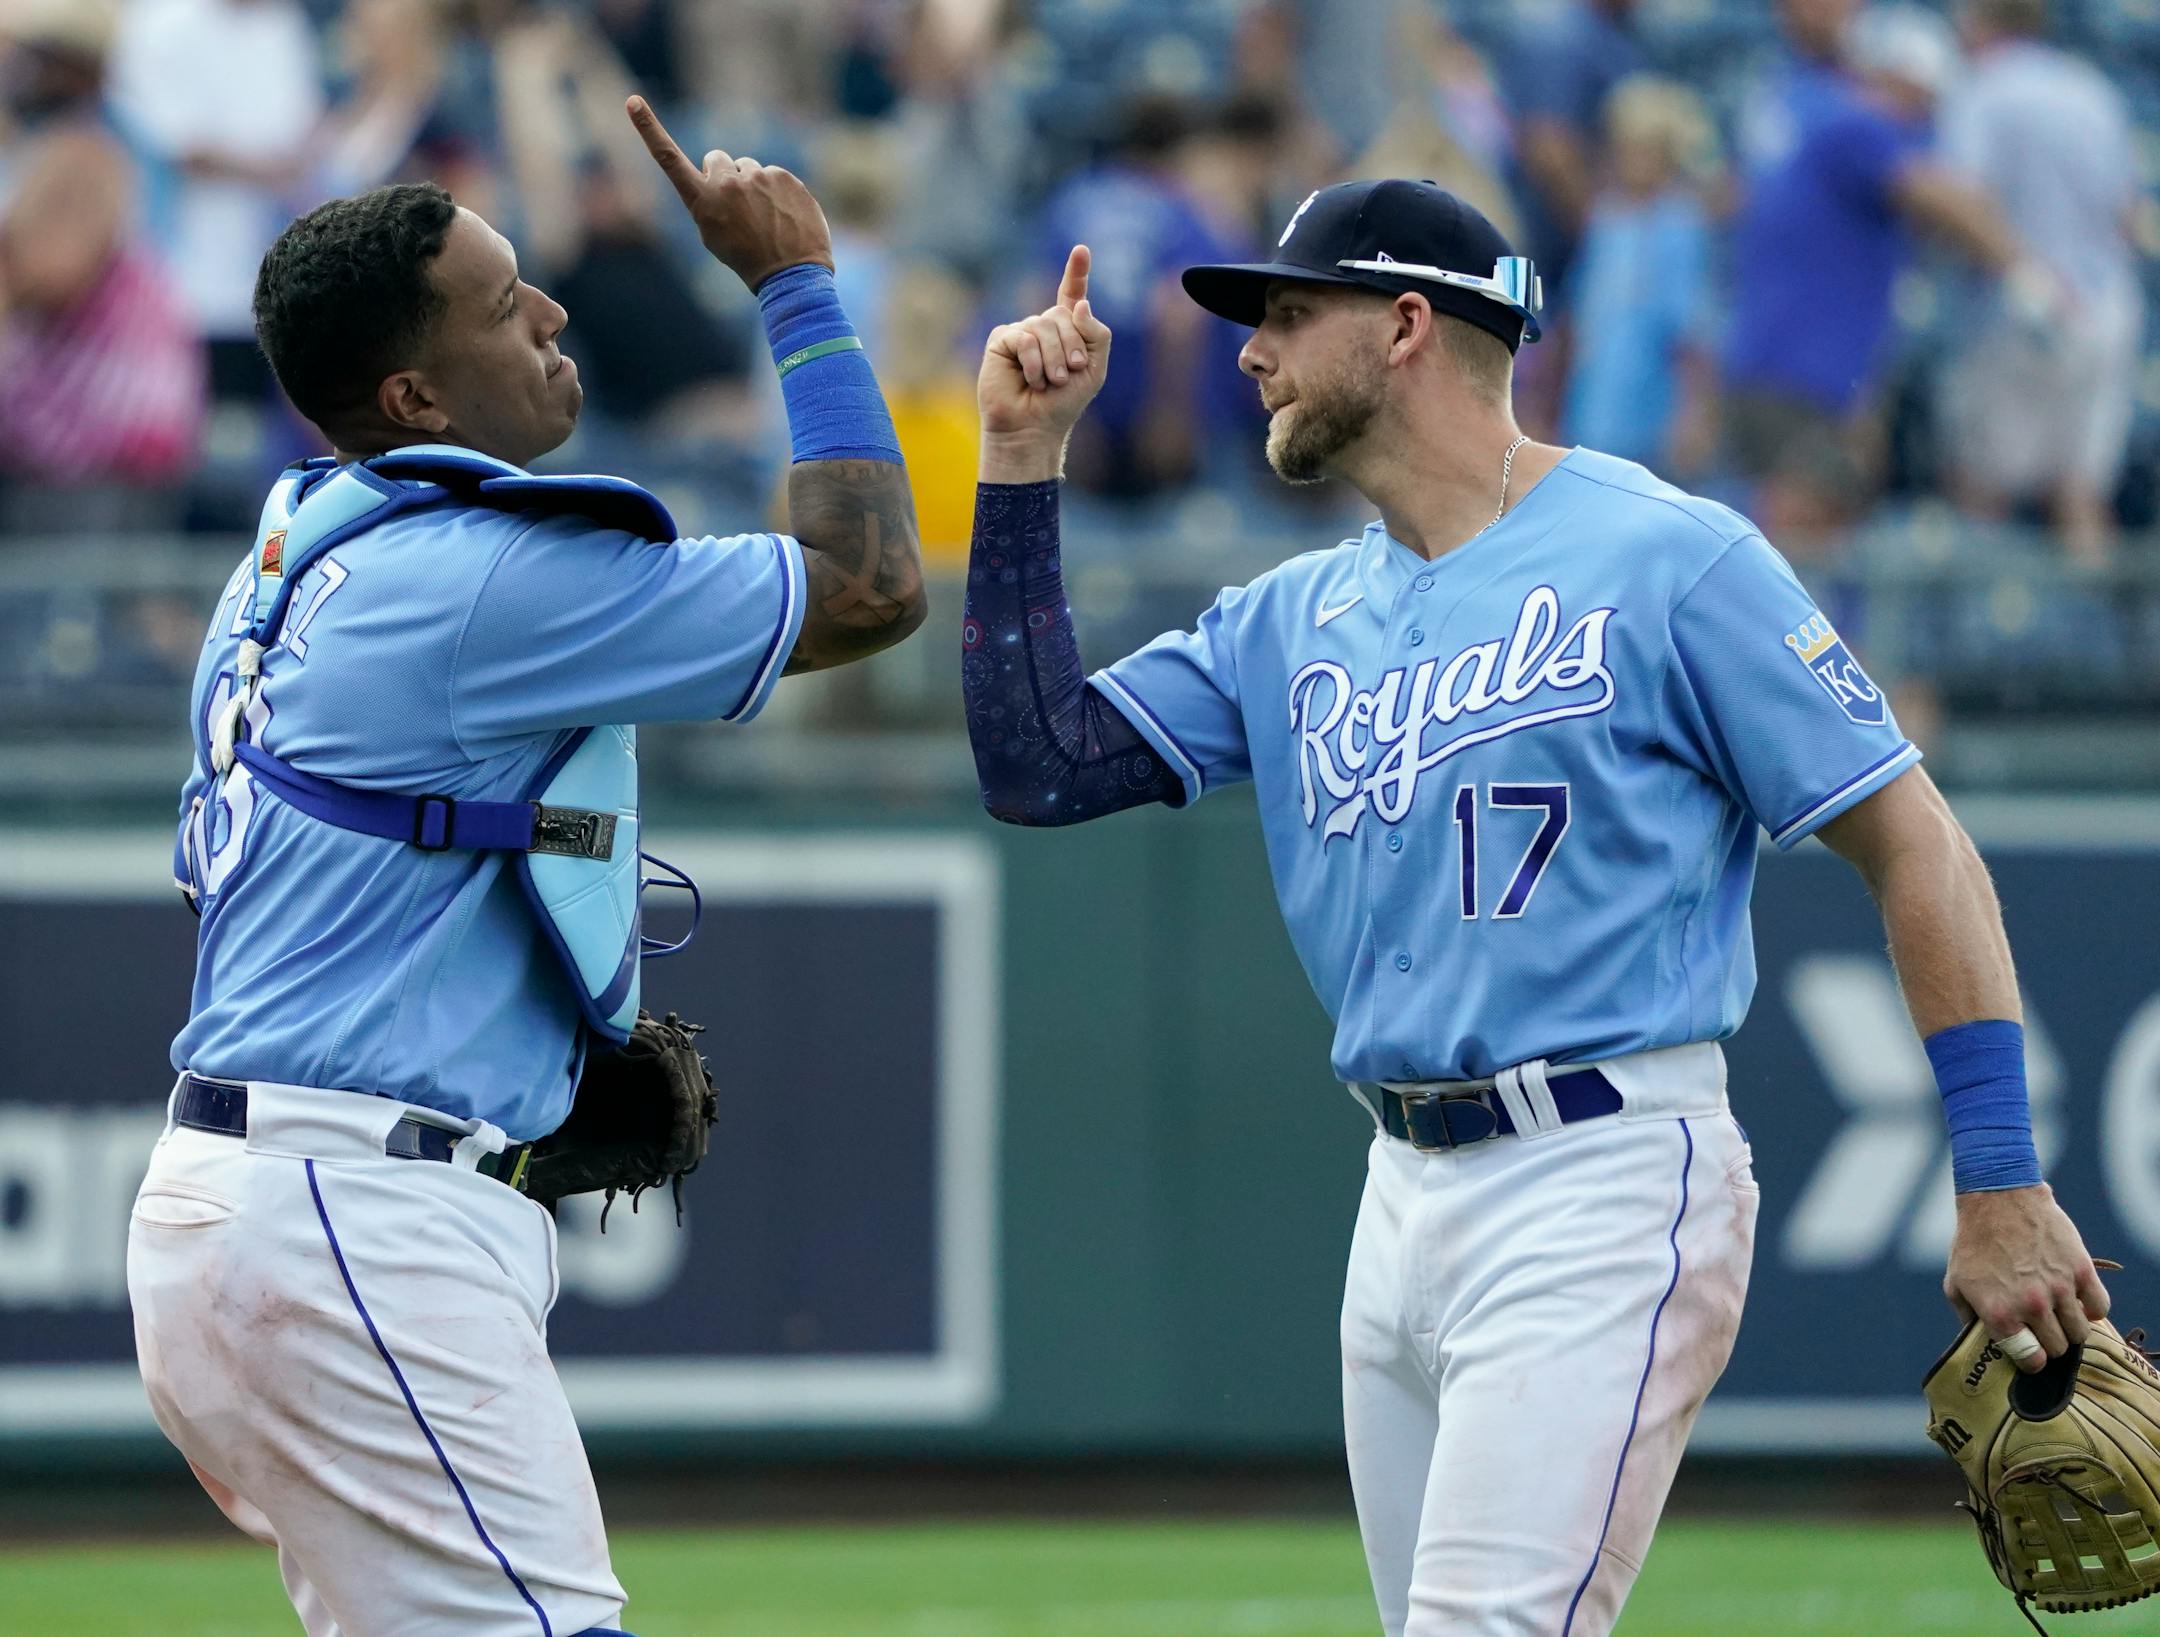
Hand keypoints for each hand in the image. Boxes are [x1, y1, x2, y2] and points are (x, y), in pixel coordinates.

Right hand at [626, 96, 832, 289]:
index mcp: (701, 200)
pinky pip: (773, 175)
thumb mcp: (713, 234)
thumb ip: (709, 198)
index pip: (668, 158)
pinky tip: (782, 215)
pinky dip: (776, 191)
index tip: (633, 102)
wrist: (790, 273)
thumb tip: (722, 175)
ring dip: (751, 184)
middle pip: (716, 158)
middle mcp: (726, 182)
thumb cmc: (746, 258)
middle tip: (737, 206)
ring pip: (747, 167)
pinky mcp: (782, 176)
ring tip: (763, 216)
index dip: (648, 129)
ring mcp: (756, 177)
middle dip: (723, 174)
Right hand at [977, 245, 1112, 479]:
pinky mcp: (1001, 340)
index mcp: (1067, 331)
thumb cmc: (1064, 403)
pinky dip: (1032, 361)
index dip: (1076, 273)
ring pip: (1043, 325)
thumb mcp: (1094, 369)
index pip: (1071, 296)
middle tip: (1067, 375)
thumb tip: (1078, 305)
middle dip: (1070, 346)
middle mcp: (1043, 327)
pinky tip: (1030, 379)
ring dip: (1052, 359)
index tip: (1081, 250)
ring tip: (1049, 382)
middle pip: (1062, 314)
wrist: (1033, 428)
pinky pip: (1023, 337)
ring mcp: (1021, 331)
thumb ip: (1096, 334)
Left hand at [1945, 1184, 2109, 1372]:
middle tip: (2042, 1329)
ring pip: (2080, 1333)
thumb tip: (1984, 1344)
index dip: (2031, 1361)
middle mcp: (2032, 1305)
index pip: (2030, 1360)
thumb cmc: (1974, 1243)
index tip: (2031, 1354)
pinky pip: (2100, 1308)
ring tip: (2058, 1314)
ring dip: (2070, 1328)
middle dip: (2049, 1343)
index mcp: (2000, 1313)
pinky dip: (2092, 1309)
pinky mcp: (2081, 1270)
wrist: (1998, 1200)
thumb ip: (1970, 1319)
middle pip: (2057, 1348)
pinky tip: (2076, 1301)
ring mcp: (2060, 1288)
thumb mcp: (1956, 1284)